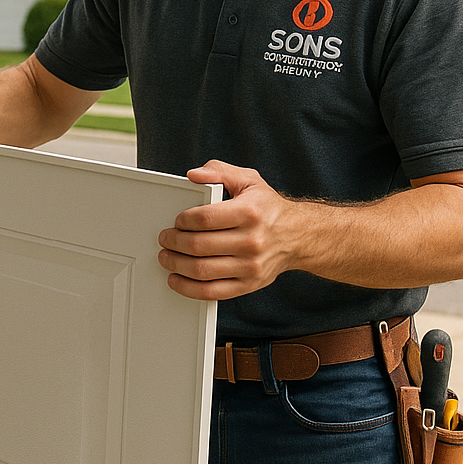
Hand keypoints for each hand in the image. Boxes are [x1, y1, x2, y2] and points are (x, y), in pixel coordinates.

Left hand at [157, 160, 300, 301]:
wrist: (298, 236)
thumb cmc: (267, 208)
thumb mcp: (248, 180)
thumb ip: (219, 172)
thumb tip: (194, 175)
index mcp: (249, 212)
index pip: (204, 218)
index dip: (183, 221)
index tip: (176, 222)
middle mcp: (251, 241)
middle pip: (199, 246)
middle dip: (174, 242)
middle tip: (165, 239)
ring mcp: (250, 266)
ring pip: (202, 270)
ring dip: (176, 264)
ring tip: (166, 257)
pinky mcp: (249, 284)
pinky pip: (212, 292)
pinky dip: (188, 288)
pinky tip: (176, 279)